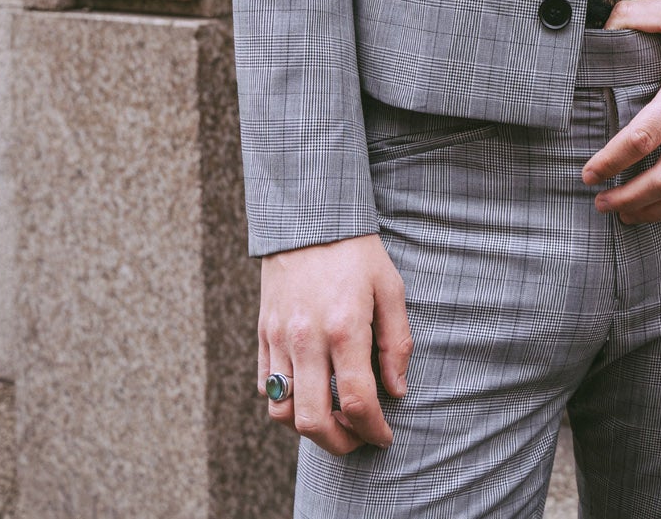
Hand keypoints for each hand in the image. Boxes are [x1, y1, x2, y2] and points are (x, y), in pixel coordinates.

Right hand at [258, 232, 410, 453]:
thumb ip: (396, 343)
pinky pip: (266, 387)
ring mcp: (279, 338)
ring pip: (282, 412)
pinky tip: (309, 392)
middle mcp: (306, 339)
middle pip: (313, 421)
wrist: (308, 215)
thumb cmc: (356, 251)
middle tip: (359, 439)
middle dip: (341, 444)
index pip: (357, 402)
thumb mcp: (390, 287)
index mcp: (344, 327)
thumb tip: (396, 391)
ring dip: (309, 428)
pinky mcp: (263, 333)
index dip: (374, 430)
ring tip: (334, 419)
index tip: (385, 436)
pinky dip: (285, 402)